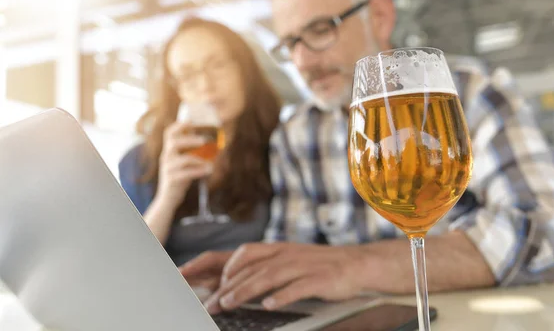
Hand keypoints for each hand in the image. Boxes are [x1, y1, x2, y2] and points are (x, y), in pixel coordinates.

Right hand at [155, 122, 212, 208]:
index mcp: (169, 150)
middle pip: (173, 142)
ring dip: (199, 159)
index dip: (179, 125)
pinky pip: (187, 174)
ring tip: (211, 162)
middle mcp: (166, 157)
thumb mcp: (183, 162)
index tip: (191, 121)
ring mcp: (168, 169)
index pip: (169, 133)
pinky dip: (199, 171)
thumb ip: (190, 151)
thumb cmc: (179, 177)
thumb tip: (207, 139)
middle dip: (190, 139)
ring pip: (183, 159)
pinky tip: (209, 170)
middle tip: (205, 140)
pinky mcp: (172, 180)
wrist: (168, 198)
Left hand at [187, 242, 366, 313]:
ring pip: (269, 276)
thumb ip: (264, 268)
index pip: (242, 253)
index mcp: (278, 249)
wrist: (357, 264)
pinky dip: (282, 296)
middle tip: (209, 304)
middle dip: (227, 286)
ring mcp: (303, 265)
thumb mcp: (289, 260)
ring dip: (246, 290)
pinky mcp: (319, 278)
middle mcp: (286, 254)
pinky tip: (268, 305)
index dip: (217, 262)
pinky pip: (298, 287)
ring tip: (228, 304)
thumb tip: (232, 283)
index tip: (196, 275)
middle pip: (251, 268)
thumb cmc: (319, 266)